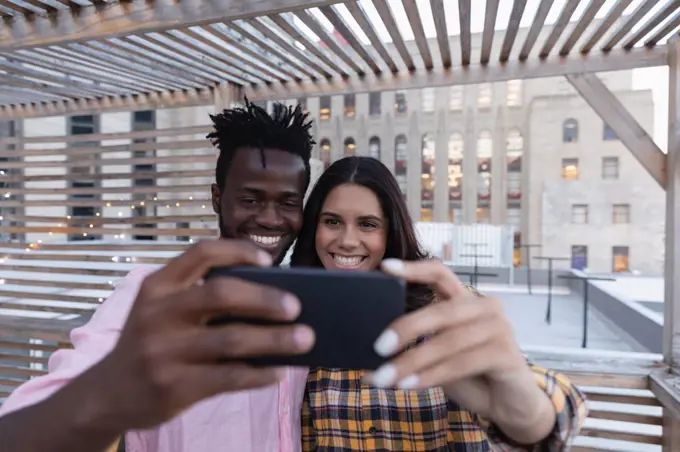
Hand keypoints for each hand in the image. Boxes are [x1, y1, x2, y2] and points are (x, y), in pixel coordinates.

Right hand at [95, 240, 314, 430]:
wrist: (107, 394)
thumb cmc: (151, 343)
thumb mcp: (160, 312)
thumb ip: (200, 299)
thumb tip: (272, 301)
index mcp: (157, 286)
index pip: (201, 253)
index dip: (239, 251)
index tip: (268, 259)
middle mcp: (157, 314)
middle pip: (222, 293)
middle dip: (266, 298)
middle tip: (298, 307)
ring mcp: (163, 351)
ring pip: (231, 340)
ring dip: (276, 339)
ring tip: (306, 339)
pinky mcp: (173, 386)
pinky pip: (228, 378)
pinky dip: (260, 373)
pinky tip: (278, 371)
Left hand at [369, 258, 555, 443]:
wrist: (509, 405)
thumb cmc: (471, 375)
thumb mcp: (436, 357)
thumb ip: (412, 349)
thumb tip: (369, 360)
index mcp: (465, 299)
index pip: (440, 273)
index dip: (414, 269)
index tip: (385, 267)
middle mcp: (484, 306)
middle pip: (440, 310)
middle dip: (406, 328)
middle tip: (378, 347)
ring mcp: (499, 327)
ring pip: (449, 340)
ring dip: (413, 361)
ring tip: (386, 377)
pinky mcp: (507, 353)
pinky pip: (462, 362)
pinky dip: (432, 375)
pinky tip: (411, 385)